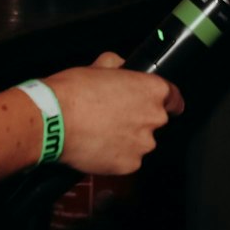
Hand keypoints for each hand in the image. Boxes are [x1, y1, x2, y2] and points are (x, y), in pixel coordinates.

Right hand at [43, 52, 182, 175]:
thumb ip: (120, 66)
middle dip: (138, 120)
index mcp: (152, 91)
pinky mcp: (129, 165)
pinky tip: (98, 146)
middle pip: (154, 121)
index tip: (163, 105)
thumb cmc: (76, 90)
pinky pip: (127, 160)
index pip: (175, 98)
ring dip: (127, 139)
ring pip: (140, 142)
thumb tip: (122, 68)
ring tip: (101, 132)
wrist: (54, 120)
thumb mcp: (100, 64)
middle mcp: (153, 118)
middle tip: (113, 116)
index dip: (168, 101)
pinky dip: (116, 156)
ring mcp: (142, 144)